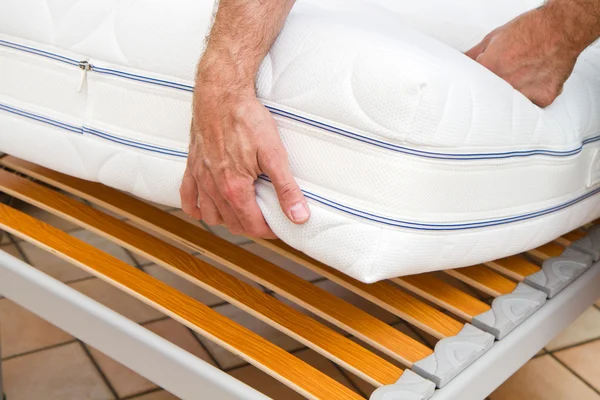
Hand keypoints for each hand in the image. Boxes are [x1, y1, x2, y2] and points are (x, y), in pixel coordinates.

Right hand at [180, 76, 309, 237]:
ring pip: (210, 216)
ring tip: (243, 212)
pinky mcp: (192, 166)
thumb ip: (286, 188)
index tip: (280, 226)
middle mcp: (214, 188)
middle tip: (267, 218)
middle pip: (233, 224)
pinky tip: (208, 207)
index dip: (270, 231)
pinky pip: (188, 197)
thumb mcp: (274, 154)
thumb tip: (298, 216)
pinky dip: (197, 208)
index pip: (253, 225)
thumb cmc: (247, 119)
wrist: (221, 94)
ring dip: (227, 220)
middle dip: (251, 226)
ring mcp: (200, 178)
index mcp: (234, 189)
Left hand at [466, 4, 583, 106]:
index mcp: (490, 68)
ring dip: (509, 99)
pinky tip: (534, 82)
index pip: (471, 89)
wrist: (563, 27)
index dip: (471, 90)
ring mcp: (526, 92)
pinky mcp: (543, 98)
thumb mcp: (493, 38)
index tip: (471, 93)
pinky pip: (531, 105)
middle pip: (489, 100)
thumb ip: (473, 55)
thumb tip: (458, 63)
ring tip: (518, 81)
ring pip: (510, 106)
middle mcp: (507, 83)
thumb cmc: (529, 30)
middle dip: (489, 96)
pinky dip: (531, 96)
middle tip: (496, 88)